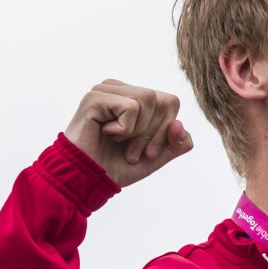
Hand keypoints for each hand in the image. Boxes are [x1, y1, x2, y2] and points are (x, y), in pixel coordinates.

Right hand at [64, 80, 193, 186]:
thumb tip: (180, 124)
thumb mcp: (157, 156)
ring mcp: (107, 90)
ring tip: (120, 142)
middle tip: (132, 152)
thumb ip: (177, 143)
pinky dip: (125, 129)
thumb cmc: (117, 166)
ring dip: (139, 132)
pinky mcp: (95, 97)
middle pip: (163, 101)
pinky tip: (106, 133)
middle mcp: (122, 89)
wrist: (87, 179)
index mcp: (136, 98)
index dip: (166, 131)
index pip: (171, 102)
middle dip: (153, 134)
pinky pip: (131, 107)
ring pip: (149, 99)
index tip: (149, 153)